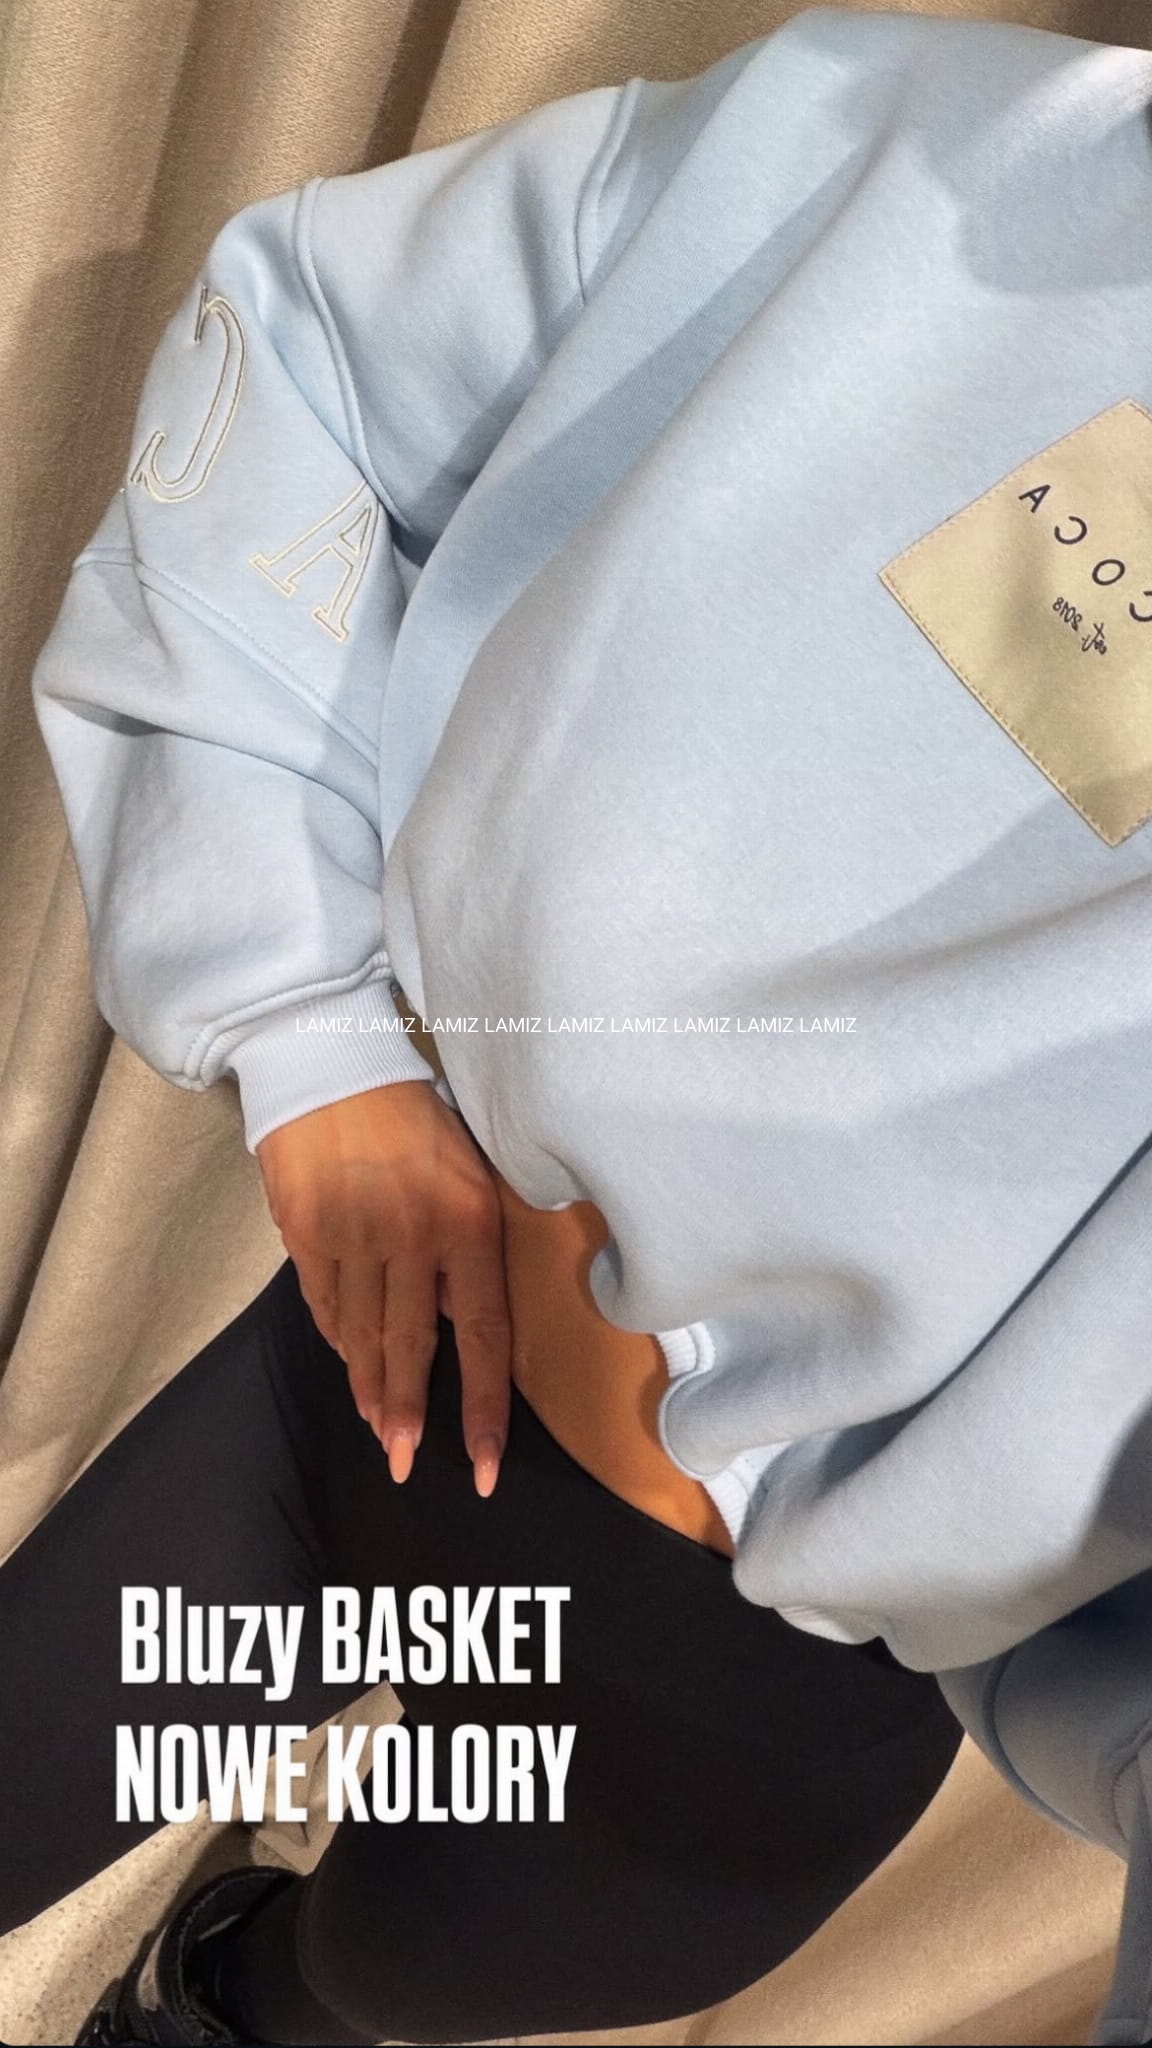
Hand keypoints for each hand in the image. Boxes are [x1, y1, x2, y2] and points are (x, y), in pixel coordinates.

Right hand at [256, 1081, 510, 1495]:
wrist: (334, 1061)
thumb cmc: (414, 1116)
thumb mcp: (469, 1170)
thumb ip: (470, 1244)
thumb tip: (458, 1322)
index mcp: (468, 1220)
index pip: (483, 1335)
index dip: (485, 1407)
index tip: (484, 1465)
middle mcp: (413, 1235)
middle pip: (414, 1347)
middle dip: (410, 1416)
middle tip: (405, 1466)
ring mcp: (354, 1235)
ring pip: (365, 1336)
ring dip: (372, 1389)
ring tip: (381, 1430)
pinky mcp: (305, 1231)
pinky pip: (325, 1304)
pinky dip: (340, 1340)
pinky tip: (351, 1365)